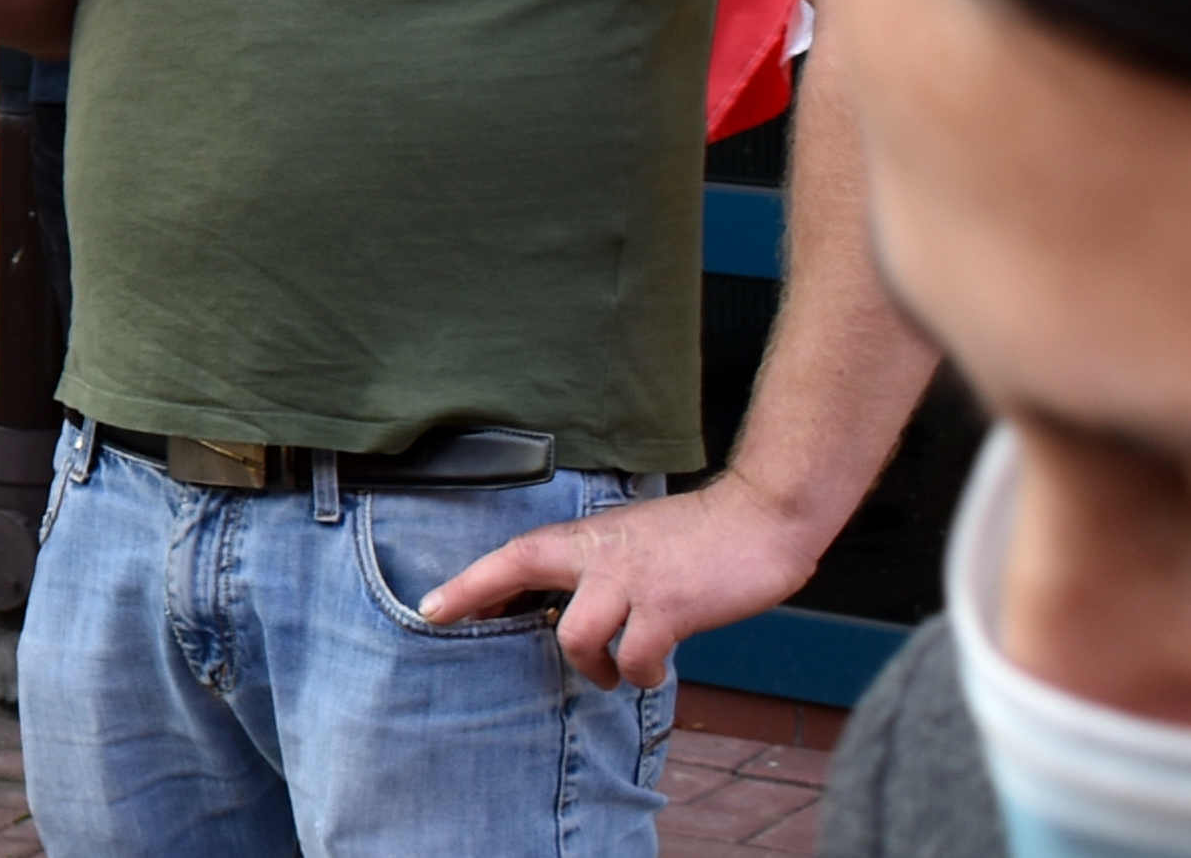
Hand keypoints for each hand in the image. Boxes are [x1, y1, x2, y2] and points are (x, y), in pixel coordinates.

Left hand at [419, 475, 839, 688]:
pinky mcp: (670, 608)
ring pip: (577, 635)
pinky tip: (652, 668)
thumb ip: (599, 568)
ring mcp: (632, 581)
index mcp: (590, 540)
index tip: (430, 605)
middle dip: (477, 595)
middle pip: (520, 566)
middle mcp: (600, 555)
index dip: (470, 580)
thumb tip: (570, 608)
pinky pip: (637, 657)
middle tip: (449, 621)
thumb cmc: (699, 538)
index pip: (516, 554)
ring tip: (613, 672)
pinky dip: (642, 673)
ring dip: (592, 666)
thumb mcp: (634, 543)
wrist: (761, 517)